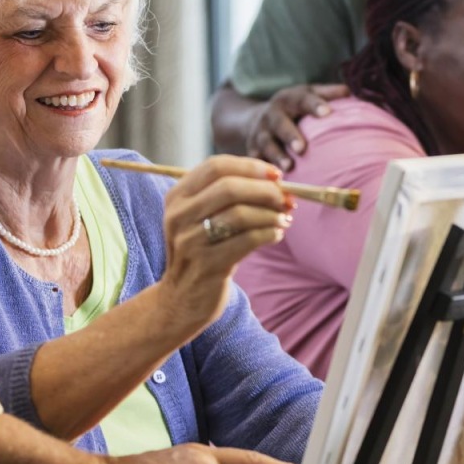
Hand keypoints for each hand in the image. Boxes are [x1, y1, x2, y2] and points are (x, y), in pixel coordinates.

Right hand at [158, 154, 292, 335]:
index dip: (250, 166)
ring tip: (283, 218)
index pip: (215, 166)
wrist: (182, 298)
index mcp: (178, 196)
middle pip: (229, 187)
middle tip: (286, 198)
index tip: (276, 175)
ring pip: (240, 214)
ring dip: (270, 214)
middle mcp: (179, 215)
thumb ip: (229, 195)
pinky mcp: (207, 265)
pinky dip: (269, 234)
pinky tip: (276, 235)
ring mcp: (190, 241)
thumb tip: (276, 180)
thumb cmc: (203, 249)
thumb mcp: (202, 216)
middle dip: (265, 190)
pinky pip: (247, 241)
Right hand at [246, 83, 348, 169]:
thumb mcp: (308, 95)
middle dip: (290, 135)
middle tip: (302, 148)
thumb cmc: (293, 109)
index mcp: (289, 100)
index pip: (302, 99)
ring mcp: (259, 134)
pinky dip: (261, 172)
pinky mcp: (252, 151)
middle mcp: (271, 115)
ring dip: (277, 156)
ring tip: (289, 168)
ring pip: (266, 145)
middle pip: (280, 124)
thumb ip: (328, 94)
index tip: (327, 113)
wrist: (254, 120)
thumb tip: (350, 93)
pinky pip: (255, 162)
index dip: (314, 105)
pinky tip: (273, 184)